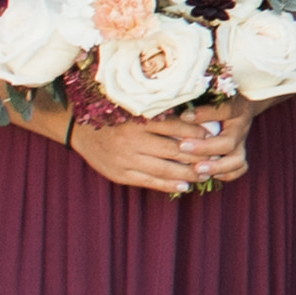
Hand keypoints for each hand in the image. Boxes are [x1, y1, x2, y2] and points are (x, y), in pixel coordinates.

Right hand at [66, 98, 247, 197]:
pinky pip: (149, 182)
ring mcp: (125, 159)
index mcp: (138, 119)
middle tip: (216, 158)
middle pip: (173, 150)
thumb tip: (197, 119)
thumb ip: (161, 114)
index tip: (214, 134)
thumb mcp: (135, 109)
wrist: (79, 130)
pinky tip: (184, 186)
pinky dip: (168, 184)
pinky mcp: (119, 174)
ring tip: (205, 174)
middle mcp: (131, 140)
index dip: (197, 132)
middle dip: (197, 156)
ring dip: (187, 173)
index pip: (175, 126)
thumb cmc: (114, 116)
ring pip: (163, 169)